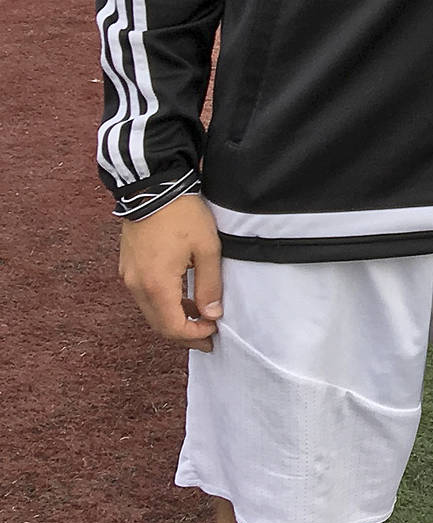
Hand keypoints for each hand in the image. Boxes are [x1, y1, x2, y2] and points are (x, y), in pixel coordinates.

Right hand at [119, 196, 224, 347]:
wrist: (153, 186)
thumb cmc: (182, 214)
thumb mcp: (207, 249)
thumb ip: (210, 285)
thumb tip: (212, 314)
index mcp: (156, 284)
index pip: (173, 327)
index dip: (195, 335)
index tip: (215, 331)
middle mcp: (137, 285)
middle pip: (158, 325)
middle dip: (184, 334)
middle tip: (208, 336)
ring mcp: (129, 276)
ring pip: (150, 312)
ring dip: (174, 319)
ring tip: (199, 318)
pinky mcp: (128, 267)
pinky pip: (144, 296)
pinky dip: (163, 304)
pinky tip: (183, 298)